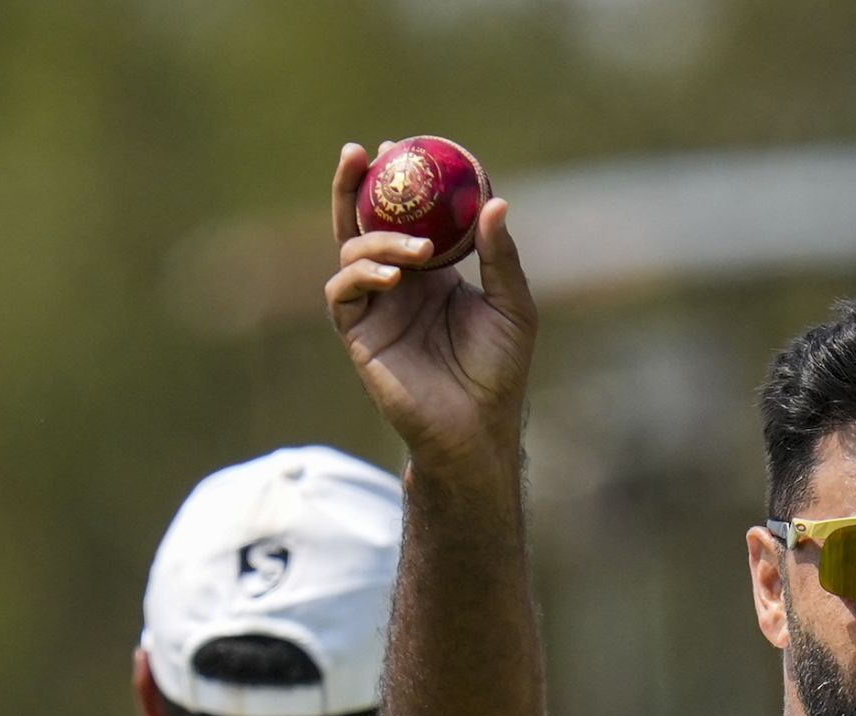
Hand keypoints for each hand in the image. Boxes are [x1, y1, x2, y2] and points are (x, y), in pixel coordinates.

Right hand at [325, 142, 536, 467]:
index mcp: (432, 274)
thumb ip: (500, 257)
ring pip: (352, 252)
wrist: (477, 429)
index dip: (399, 181)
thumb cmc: (500, 373)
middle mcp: (398, 286)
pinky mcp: (359, 337)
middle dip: (353, 185)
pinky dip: (361, 277)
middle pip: (362, 222)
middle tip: (361, 151)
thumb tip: (494, 201)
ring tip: (417, 253)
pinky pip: (343, 294)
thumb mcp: (512, 306)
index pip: (406, 215)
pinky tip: (392, 279)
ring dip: (378, 241)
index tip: (401, 145)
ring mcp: (375, 309)